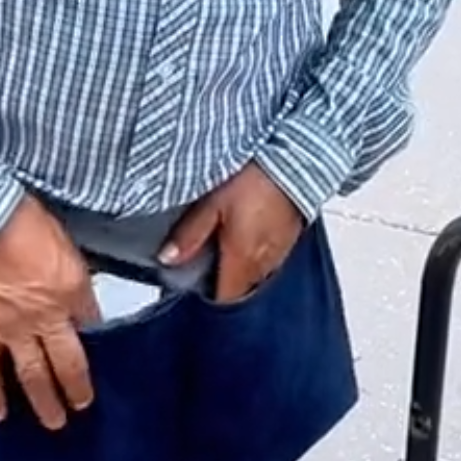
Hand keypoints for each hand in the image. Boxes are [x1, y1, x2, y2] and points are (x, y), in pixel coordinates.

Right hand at [0, 194, 100, 429]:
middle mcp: (46, 317)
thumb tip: (81, 291)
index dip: (94, 330)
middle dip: (77, 389)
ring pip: (33, 376)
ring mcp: (13, 329)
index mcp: (72, 290)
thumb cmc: (22, 220)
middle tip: (82, 406)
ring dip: (45, 403)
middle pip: (68, 364)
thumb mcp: (65, 241)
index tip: (93, 339)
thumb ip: (75, 273)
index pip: (91, 319)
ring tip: (54, 422)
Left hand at [158, 162, 303, 303]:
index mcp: (241, 261)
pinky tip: (248, 228)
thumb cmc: (252, 181)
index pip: (223, 298)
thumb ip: (190, 235)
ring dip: (239, 262)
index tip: (193, 274)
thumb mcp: (212, 203)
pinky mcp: (290, 239)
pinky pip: (269, 257)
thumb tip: (166, 259)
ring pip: (254, 272)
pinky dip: (256, 250)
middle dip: (222, 276)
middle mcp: (263, 265)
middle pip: (238, 287)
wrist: (294, 161)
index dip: (206, 291)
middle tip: (206, 251)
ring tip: (226, 235)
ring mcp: (280, 253)